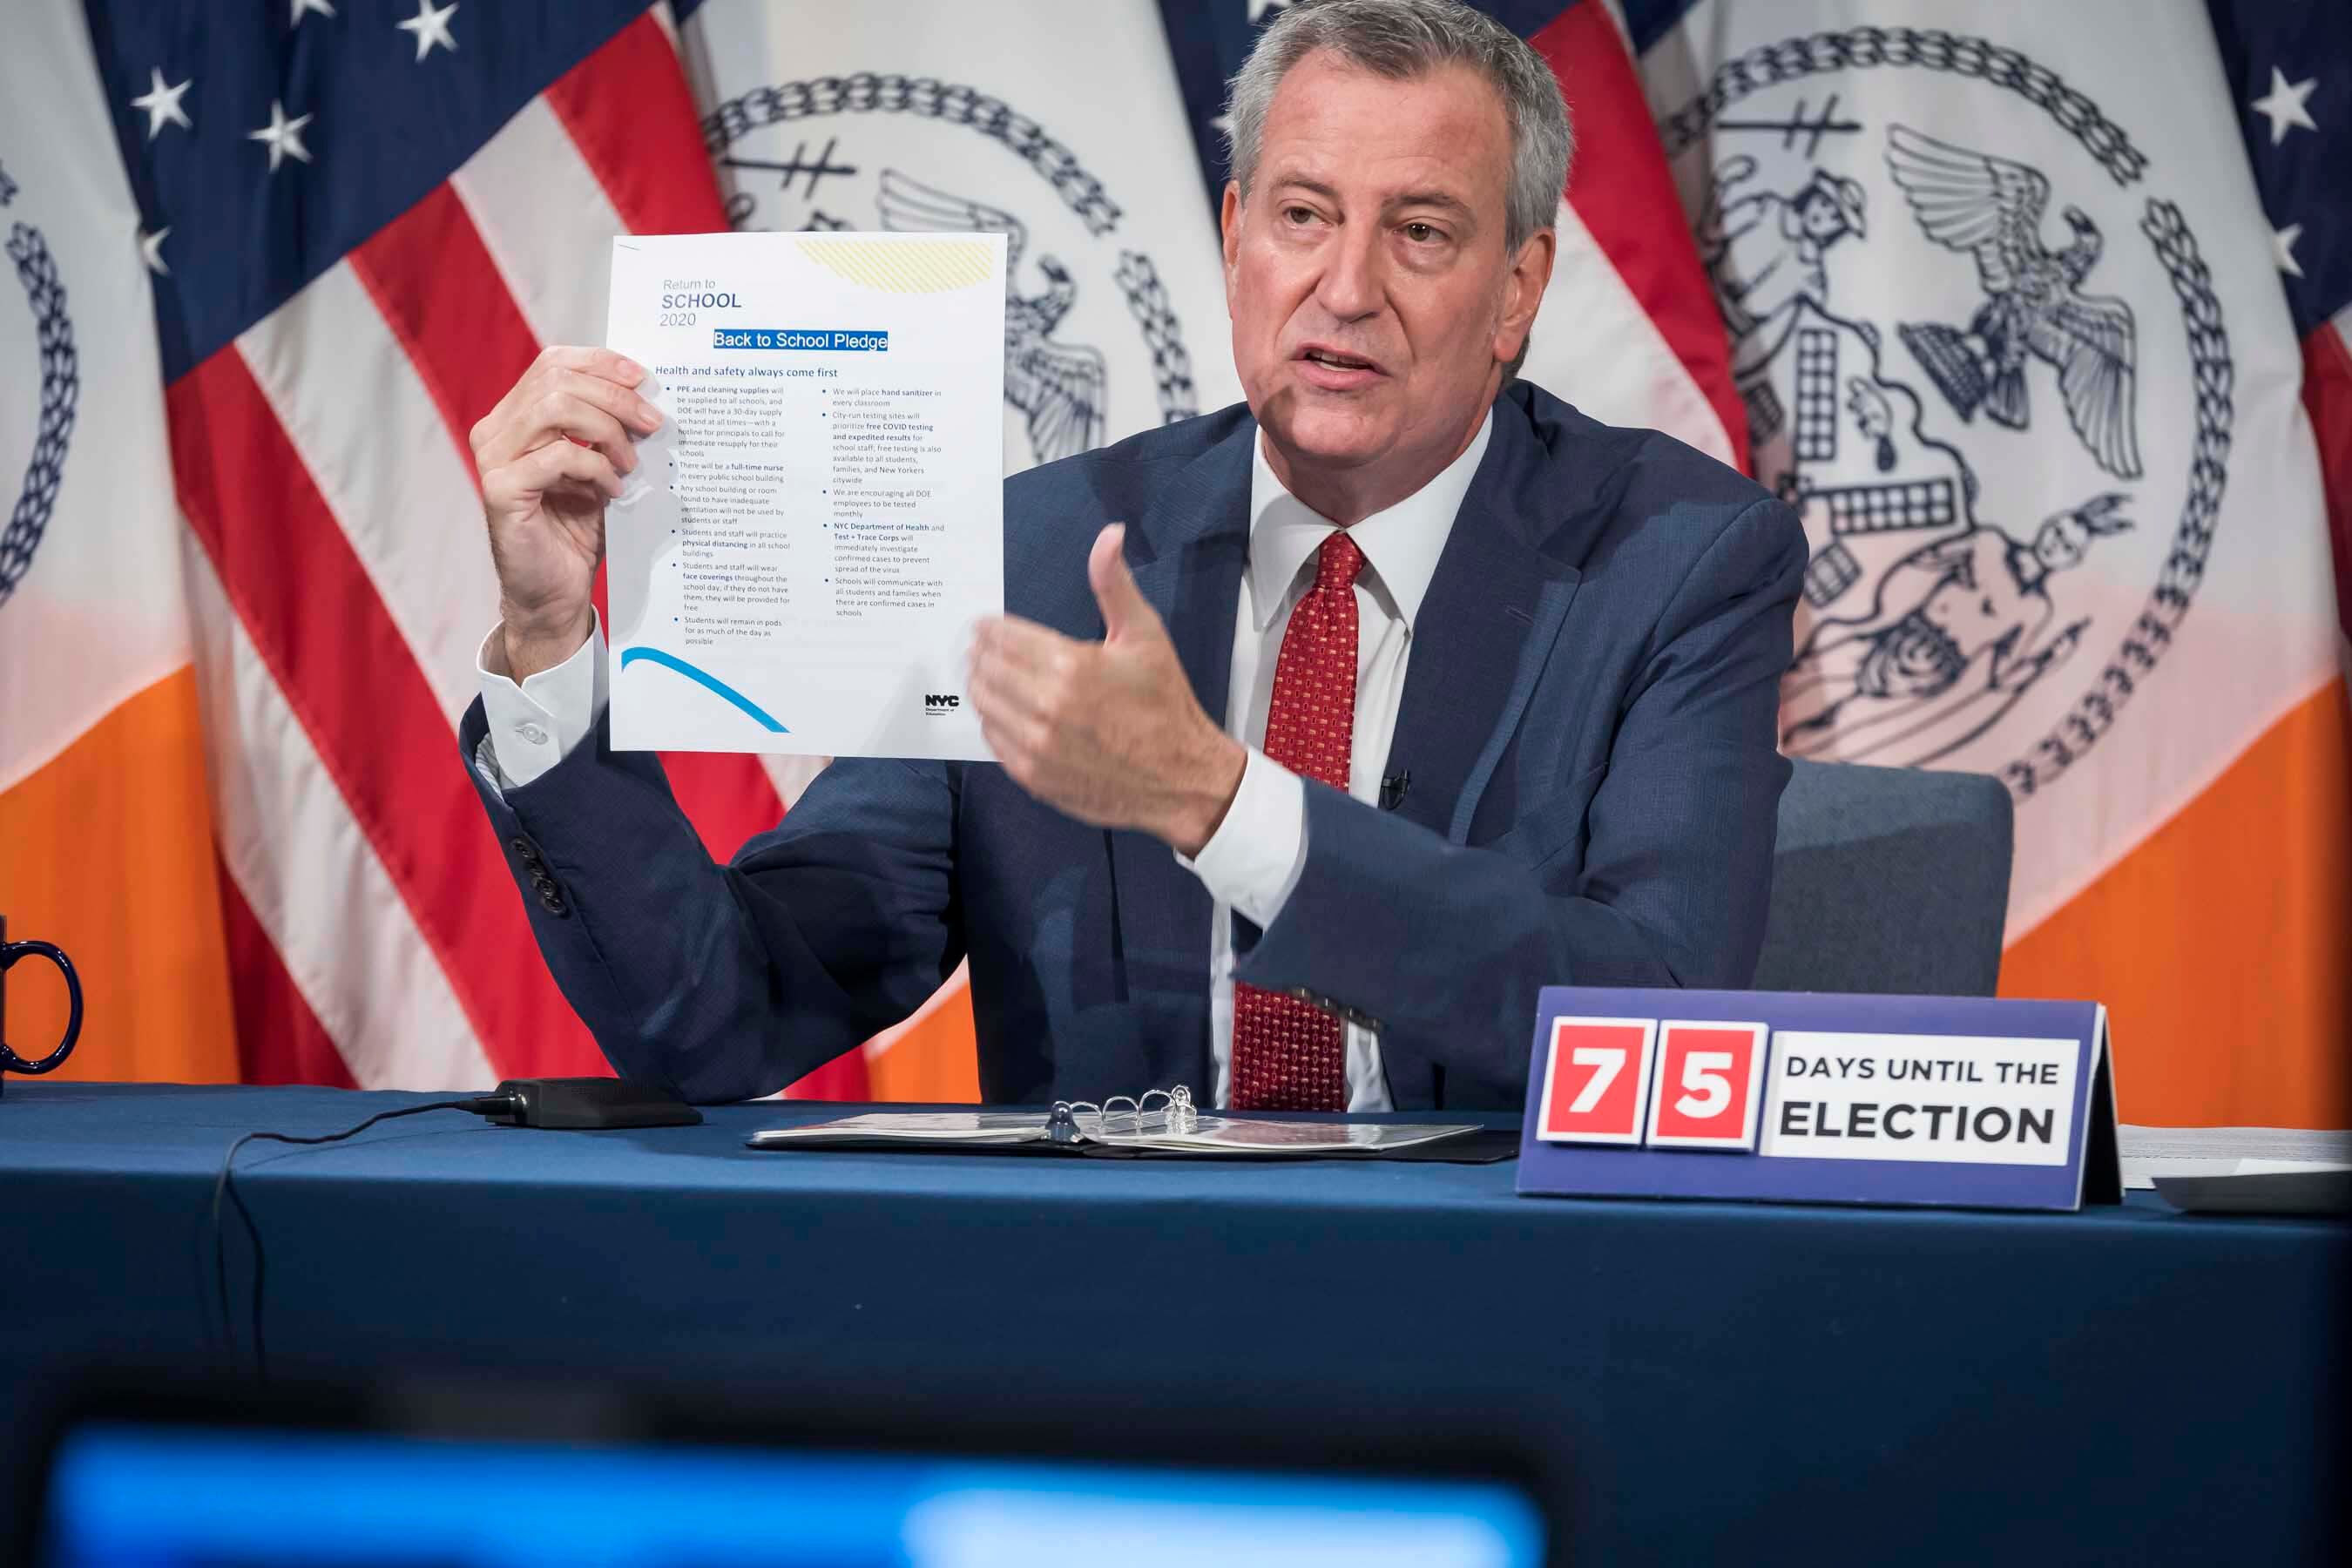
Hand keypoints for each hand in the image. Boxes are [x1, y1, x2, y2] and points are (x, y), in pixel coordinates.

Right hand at [469, 346, 663, 678]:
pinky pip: (558, 455)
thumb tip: (646, 395)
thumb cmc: (576, 531)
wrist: (554, 594)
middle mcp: (495, 431)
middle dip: (615, 397)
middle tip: (652, 424)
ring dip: (606, 431)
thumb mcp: (598, 469)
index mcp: (514, 417)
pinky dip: (595, 468)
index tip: (643, 379)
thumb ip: (607, 429)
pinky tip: (612, 491)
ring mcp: (492, 459)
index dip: (601, 363)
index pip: (553, 363)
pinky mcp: (499, 489)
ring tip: (630, 464)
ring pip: (556, 408)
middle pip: (557, 380)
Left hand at [968, 525, 1246, 855]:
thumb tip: (1108, 534)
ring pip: (983, 704)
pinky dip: (994, 722)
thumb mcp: (1144, 635)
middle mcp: (1047, 708)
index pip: (1003, 637)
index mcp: (1070, 666)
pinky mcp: (1034, 777)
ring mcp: (1037, 746)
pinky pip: (993, 741)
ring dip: (981, 686)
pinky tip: (1006, 712)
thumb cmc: (1163, 704)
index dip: (989, 627)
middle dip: (981, 653)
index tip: (984, 624)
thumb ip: (1114, 583)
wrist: (1180, 776)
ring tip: (990, 675)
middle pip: (986, 669)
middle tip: (981, 647)